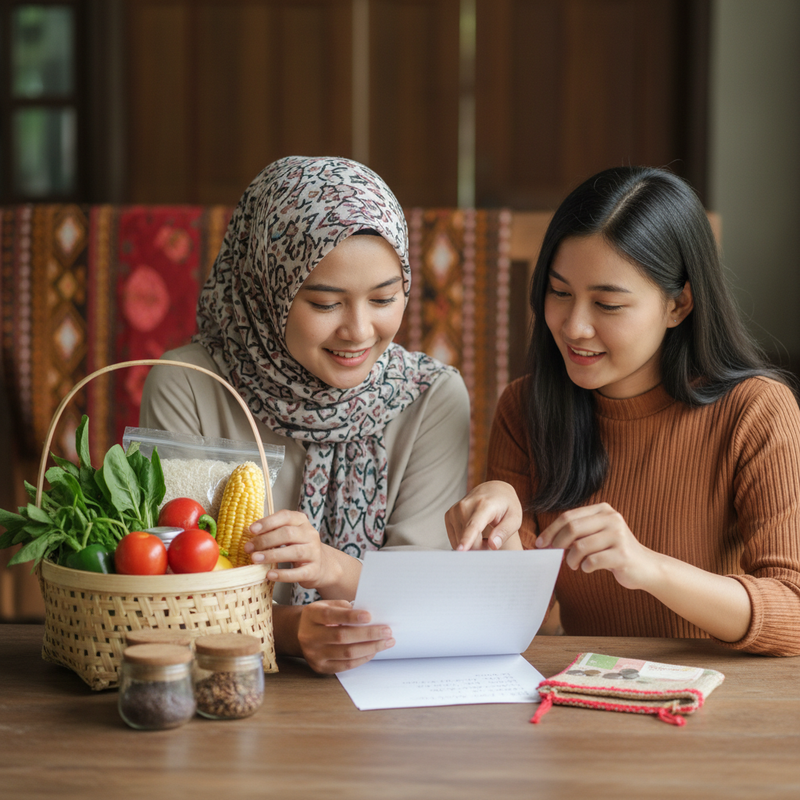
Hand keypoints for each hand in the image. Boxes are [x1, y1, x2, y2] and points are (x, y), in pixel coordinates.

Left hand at [244, 509, 328, 589]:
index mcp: (301, 522)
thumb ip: (273, 532)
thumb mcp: (289, 534)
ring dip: (272, 555)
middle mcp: (310, 535)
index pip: (285, 516)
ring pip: (294, 552)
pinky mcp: (313, 571)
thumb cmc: (298, 546)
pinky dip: (283, 574)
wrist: (322, 565)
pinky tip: (269, 575)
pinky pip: (298, 573)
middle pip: (288, 534)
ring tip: (255, 559)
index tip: (251, 530)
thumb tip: (249, 535)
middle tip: (248, 548)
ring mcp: (314, 553)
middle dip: (265, 540)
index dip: (268, 522)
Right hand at [295, 600, 394, 673]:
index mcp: (311, 616)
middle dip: (368, 634)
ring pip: (346, 653)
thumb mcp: (327, 604)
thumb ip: (344, 608)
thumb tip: (370, 617)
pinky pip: (345, 665)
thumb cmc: (320, 616)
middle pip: (341, 637)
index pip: (331, 616)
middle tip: (387, 631)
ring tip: (386, 642)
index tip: (369, 616)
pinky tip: (373, 651)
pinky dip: (362, 658)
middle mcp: (309, 636)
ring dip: (370, 648)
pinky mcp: (320, 667)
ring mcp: (314, 654)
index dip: (351, 617)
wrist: (300, 633)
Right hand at [444, 481, 522, 550]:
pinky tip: (473, 534)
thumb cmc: (505, 505)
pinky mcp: (449, 515)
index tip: (461, 550)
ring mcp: (455, 510)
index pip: (474, 525)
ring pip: (459, 540)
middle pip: (468, 538)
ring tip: (484, 534)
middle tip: (492, 539)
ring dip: (472, 544)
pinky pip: (454, 538)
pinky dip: (463, 540)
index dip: (467, 539)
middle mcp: (466, 505)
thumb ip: (504, 532)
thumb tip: (493, 545)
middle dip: (480, 547)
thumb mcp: (514, 518)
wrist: (494, 490)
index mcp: (484, 505)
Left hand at [535, 502, 655, 589]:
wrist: (645, 566)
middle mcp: (612, 518)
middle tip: (554, 554)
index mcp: (603, 509)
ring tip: (575, 565)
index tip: (540, 543)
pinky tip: (588, 568)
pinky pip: (592, 561)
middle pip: (572, 528)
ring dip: (571, 559)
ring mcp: (619, 536)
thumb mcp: (596, 535)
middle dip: (557, 543)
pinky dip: (585, 567)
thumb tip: (546, 540)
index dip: (551, 530)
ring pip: (580, 546)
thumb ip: (576, 532)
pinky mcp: (623, 554)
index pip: (568, 516)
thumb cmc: (613, 551)